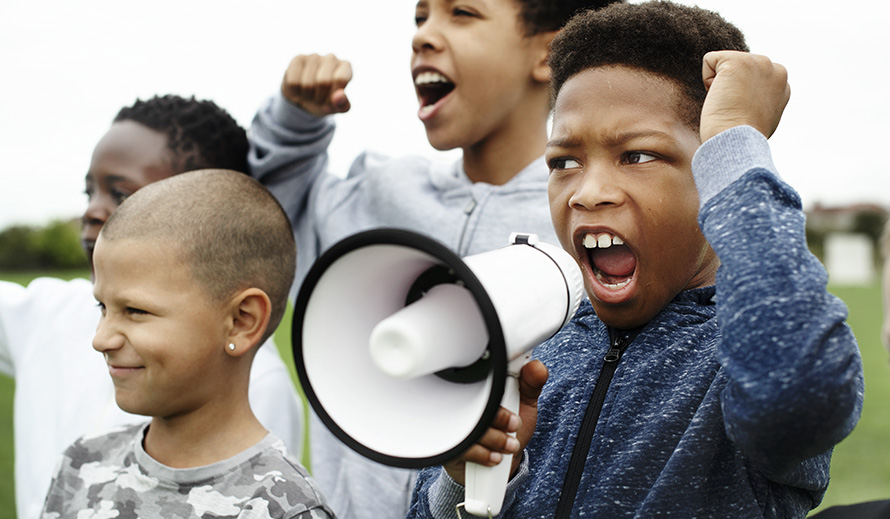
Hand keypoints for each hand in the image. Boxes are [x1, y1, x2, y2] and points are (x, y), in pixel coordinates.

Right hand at [281, 53, 352, 116]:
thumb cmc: (325, 101)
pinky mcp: (298, 59)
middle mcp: (331, 58)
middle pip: (323, 82)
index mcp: (345, 67)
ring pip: (307, 84)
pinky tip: (299, 89)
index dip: (333, 96)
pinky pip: (293, 82)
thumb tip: (340, 96)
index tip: (331, 101)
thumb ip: (342, 104)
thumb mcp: (336, 107)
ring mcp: (314, 57)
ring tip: (309, 94)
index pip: (340, 79)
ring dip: (307, 96)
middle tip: (319, 99)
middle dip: (319, 98)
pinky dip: (295, 92)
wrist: (304, 99)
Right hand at [443, 360, 548, 484]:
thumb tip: (536, 367)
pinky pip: (462, 446)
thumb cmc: (510, 430)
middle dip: (500, 417)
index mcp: (482, 384)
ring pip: (470, 425)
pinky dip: (483, 453)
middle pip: (474, 401)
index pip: (482, 375)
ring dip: (495, 438)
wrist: (499, 465)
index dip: (498, 388)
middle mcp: (463, 399)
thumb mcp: (525, 404)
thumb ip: (532, 384)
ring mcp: (454, 421)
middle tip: (515, 425)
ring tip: (509, 444)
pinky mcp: (449, 443)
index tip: (514, 407)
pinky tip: (494, 454)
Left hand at [700, 51, 789, 141]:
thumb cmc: (742, 138)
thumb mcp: (762, 116)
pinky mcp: (737, 61)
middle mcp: (775, 68)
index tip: (744, 112)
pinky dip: (707, 80)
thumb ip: (759, 99)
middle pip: (736, 68)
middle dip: (730, 87)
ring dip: (719, 85)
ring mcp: (758, 62)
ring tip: (729, 104)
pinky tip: (720, 97)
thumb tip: (749, 100)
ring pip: (723, 64)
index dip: (739, 95)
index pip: (749, 76)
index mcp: (781, 82)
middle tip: (735, 109)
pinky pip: (709, 60)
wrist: (736, 142)